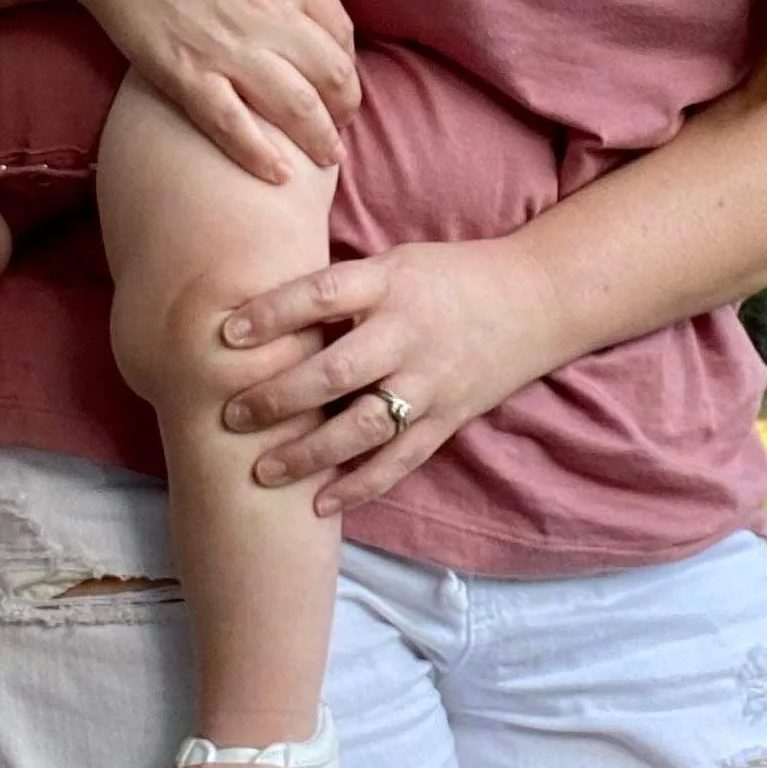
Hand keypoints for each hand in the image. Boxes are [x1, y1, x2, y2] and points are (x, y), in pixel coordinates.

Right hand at [65, 0, 361, 183]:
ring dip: (318, 138)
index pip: (341, 30)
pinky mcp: (185, 75)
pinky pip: (231, 126)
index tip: (345, 74)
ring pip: (294, 108)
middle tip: (344, 123)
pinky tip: (279, 176)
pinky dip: (259, 155)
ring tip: (328, 157)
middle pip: (330, 76)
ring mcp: (228, 50)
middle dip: (346, 106)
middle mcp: (269, 17)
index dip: (349, 58)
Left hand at [216, 240, 572, 513]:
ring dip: (310, 453)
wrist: (538, 300)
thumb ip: (343, 290)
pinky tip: (320, 504)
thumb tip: (262, 313)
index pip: (324, 294)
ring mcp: (431, 382)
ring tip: (263, 470)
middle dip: (279, 397)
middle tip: (231, 415)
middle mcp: (410, 334)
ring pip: (364, 426)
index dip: (274, 314)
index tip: (227, 333)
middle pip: (336, 371)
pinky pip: (399, 460)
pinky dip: (360, 486)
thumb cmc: (450, 277)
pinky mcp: (448, 419)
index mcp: (392, 284)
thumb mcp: (397, 263)